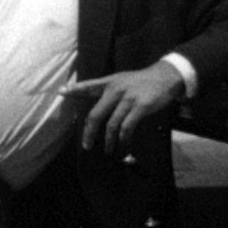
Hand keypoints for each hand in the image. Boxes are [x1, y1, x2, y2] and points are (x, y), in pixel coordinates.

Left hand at [62, 61, 184, 153]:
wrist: (166, 76)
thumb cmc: (141, 82)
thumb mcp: (121, 80)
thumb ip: (107, 90)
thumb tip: (95, 105)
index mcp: (109, 83)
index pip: (88, 86)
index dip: (74, 90)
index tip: (61, 93)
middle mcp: (115, 90)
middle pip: (96, 114)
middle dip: (89, 132)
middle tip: (86, 145)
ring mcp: (128, 98)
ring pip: (111, 124)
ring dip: (108, 141)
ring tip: (107, 150)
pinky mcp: (140, 107)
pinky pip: (127, 127)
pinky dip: (123, 139)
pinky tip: (122, 145)